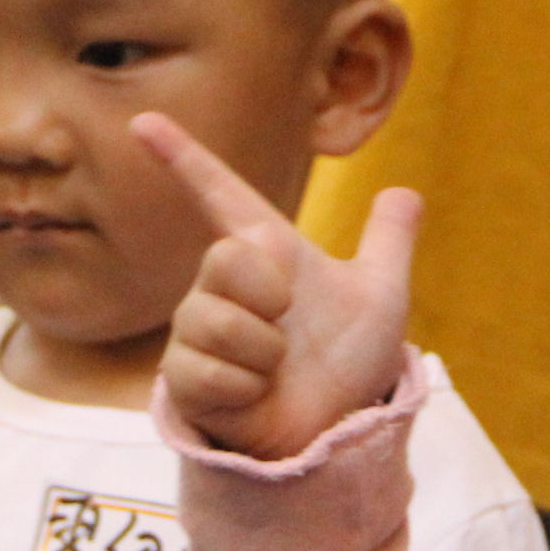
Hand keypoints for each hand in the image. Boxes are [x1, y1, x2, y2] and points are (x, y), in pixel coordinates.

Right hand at [138, 113, 416, 461]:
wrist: (336, 429)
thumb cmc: (348, 364)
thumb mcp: (379, 295)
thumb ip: (388, 242)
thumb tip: (405, 193)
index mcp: (265, 254)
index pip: (217, 192)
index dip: (182, 156)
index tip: (143, 121)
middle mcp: (222, 286)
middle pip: (225, 257)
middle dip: (269, 293)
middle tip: (289, 323)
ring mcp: (199, 331)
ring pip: (216, 319)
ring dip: (264, 351)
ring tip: (275, 369)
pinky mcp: (185, 378)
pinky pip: (207, 368)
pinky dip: (246, 386)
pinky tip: (254, 395)